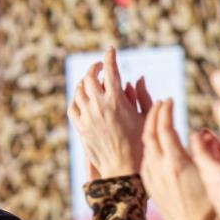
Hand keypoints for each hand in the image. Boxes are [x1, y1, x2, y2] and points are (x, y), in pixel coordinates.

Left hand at [69, 49, 149, 179]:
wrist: (123, 170)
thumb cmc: (140, 144)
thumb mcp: (146, 118)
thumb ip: (141, 95)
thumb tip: (137, 78)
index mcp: (117, 101)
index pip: (111, 70)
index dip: (110, 56)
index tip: (111, 50)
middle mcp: (98, 106)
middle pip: (90, 77)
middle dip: (95, 67)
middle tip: (101, 66)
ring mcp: (87, 117)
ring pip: (79, 90)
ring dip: (85, 81)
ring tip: (92, 80)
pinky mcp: (80, 128)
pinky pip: (73, 106)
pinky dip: (77, 98)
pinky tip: (82, 97)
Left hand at [139, 99, 219, 219]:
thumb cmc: (212, 208)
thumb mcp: (216, 176)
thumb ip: (211, 150)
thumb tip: (203, 132)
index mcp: (176, 163)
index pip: (165, 128)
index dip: (166, 110)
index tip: (170, 99)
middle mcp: (160, 169)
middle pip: (149, 133)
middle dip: (153, 113)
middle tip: (161, 102)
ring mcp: (153, 178)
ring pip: (145, 146)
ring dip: (149, 128)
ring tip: (157, 118)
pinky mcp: (151, 187)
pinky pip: (145, 160)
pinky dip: (148, 145)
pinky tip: (156, 143)